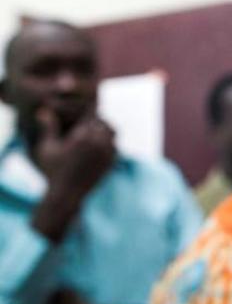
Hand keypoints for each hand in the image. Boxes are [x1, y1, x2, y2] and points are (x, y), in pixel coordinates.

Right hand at [31, 108, 114, 240]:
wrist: (67, 194)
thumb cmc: (53, 171)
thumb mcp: (47, 148)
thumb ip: (49, 127)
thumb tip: (44, 109)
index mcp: (83, 136)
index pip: (92, 114)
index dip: (88, 112)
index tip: (82, 113)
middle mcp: (99, 142)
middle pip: (103, 122)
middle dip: (96, 122)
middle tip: (88, 123)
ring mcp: (108, 153)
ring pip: (112, 132)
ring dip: (104, 130)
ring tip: (93, 133)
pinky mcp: (112, 162)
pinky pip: (115, 145)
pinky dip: (109, 142)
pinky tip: (99, 145)